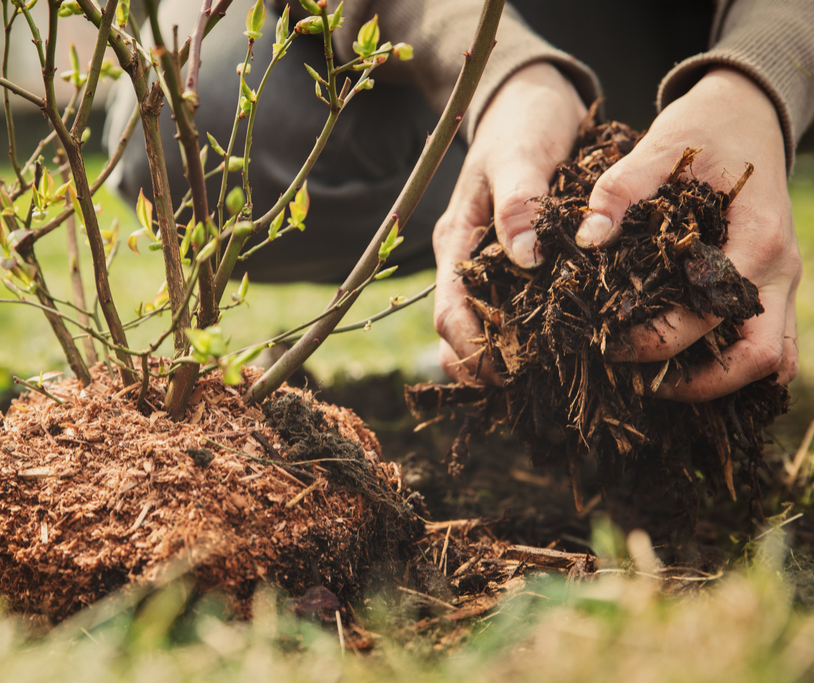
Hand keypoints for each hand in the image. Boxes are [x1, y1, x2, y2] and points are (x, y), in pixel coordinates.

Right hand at [433, 62, 585, 382]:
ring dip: (505, 355)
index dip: (468, 348)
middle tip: (524, 390)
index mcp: (457, 241)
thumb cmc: (523, 122)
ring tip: (543, 381)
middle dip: (483, 364)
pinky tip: (559, 348)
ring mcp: (491, 262)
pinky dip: (529, 333)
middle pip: (460, 330)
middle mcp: (468, 260)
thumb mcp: (521, 154)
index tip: (503, 373)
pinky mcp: (518, 260)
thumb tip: (525, 259)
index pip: (449, 310)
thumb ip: (520, 203)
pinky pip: (516, 306)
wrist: (532, 97)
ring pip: (486, 325)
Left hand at [575, 67, 800, 400]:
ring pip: (771, 360)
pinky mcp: (771, 285)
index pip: (710, 315)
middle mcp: (778, 269)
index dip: (659, 340)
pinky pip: (768, 343)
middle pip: (759, 358)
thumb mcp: (660, 146)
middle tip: (639, 383)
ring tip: (659, 385)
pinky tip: (685, 368)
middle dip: (699, 383)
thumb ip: (621, 189)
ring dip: (721, 382)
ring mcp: (782, 281)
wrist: (749, 113)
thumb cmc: (705, 130)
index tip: (609, 344)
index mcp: (756, 239)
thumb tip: (588, 238)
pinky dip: (734, 365)